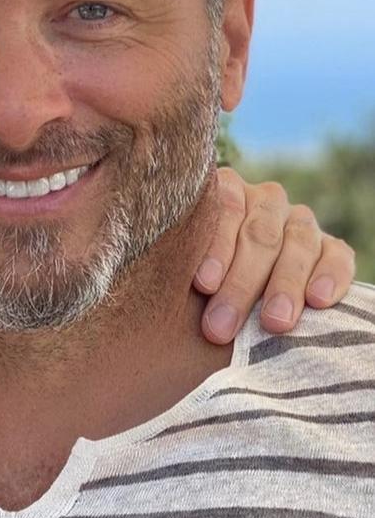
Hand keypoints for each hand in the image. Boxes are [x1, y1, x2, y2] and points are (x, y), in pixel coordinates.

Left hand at [194, 168, 354, 343]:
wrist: (239, 293)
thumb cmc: (196, 283)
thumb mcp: (187, 269)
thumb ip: (186, 268)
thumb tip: (180, 287)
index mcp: (226, 192)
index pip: (224, 209)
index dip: (215, 248)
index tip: (203, 285)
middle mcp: (265, 201)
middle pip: (259, 235)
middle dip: (241, 284)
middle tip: (223, 325)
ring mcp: (300, 222)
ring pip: (298, 244)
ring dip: (284, 286)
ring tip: (273, 323)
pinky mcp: (331, 247)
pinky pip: (337, 256)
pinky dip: (329, 277)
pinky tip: (317, 301)